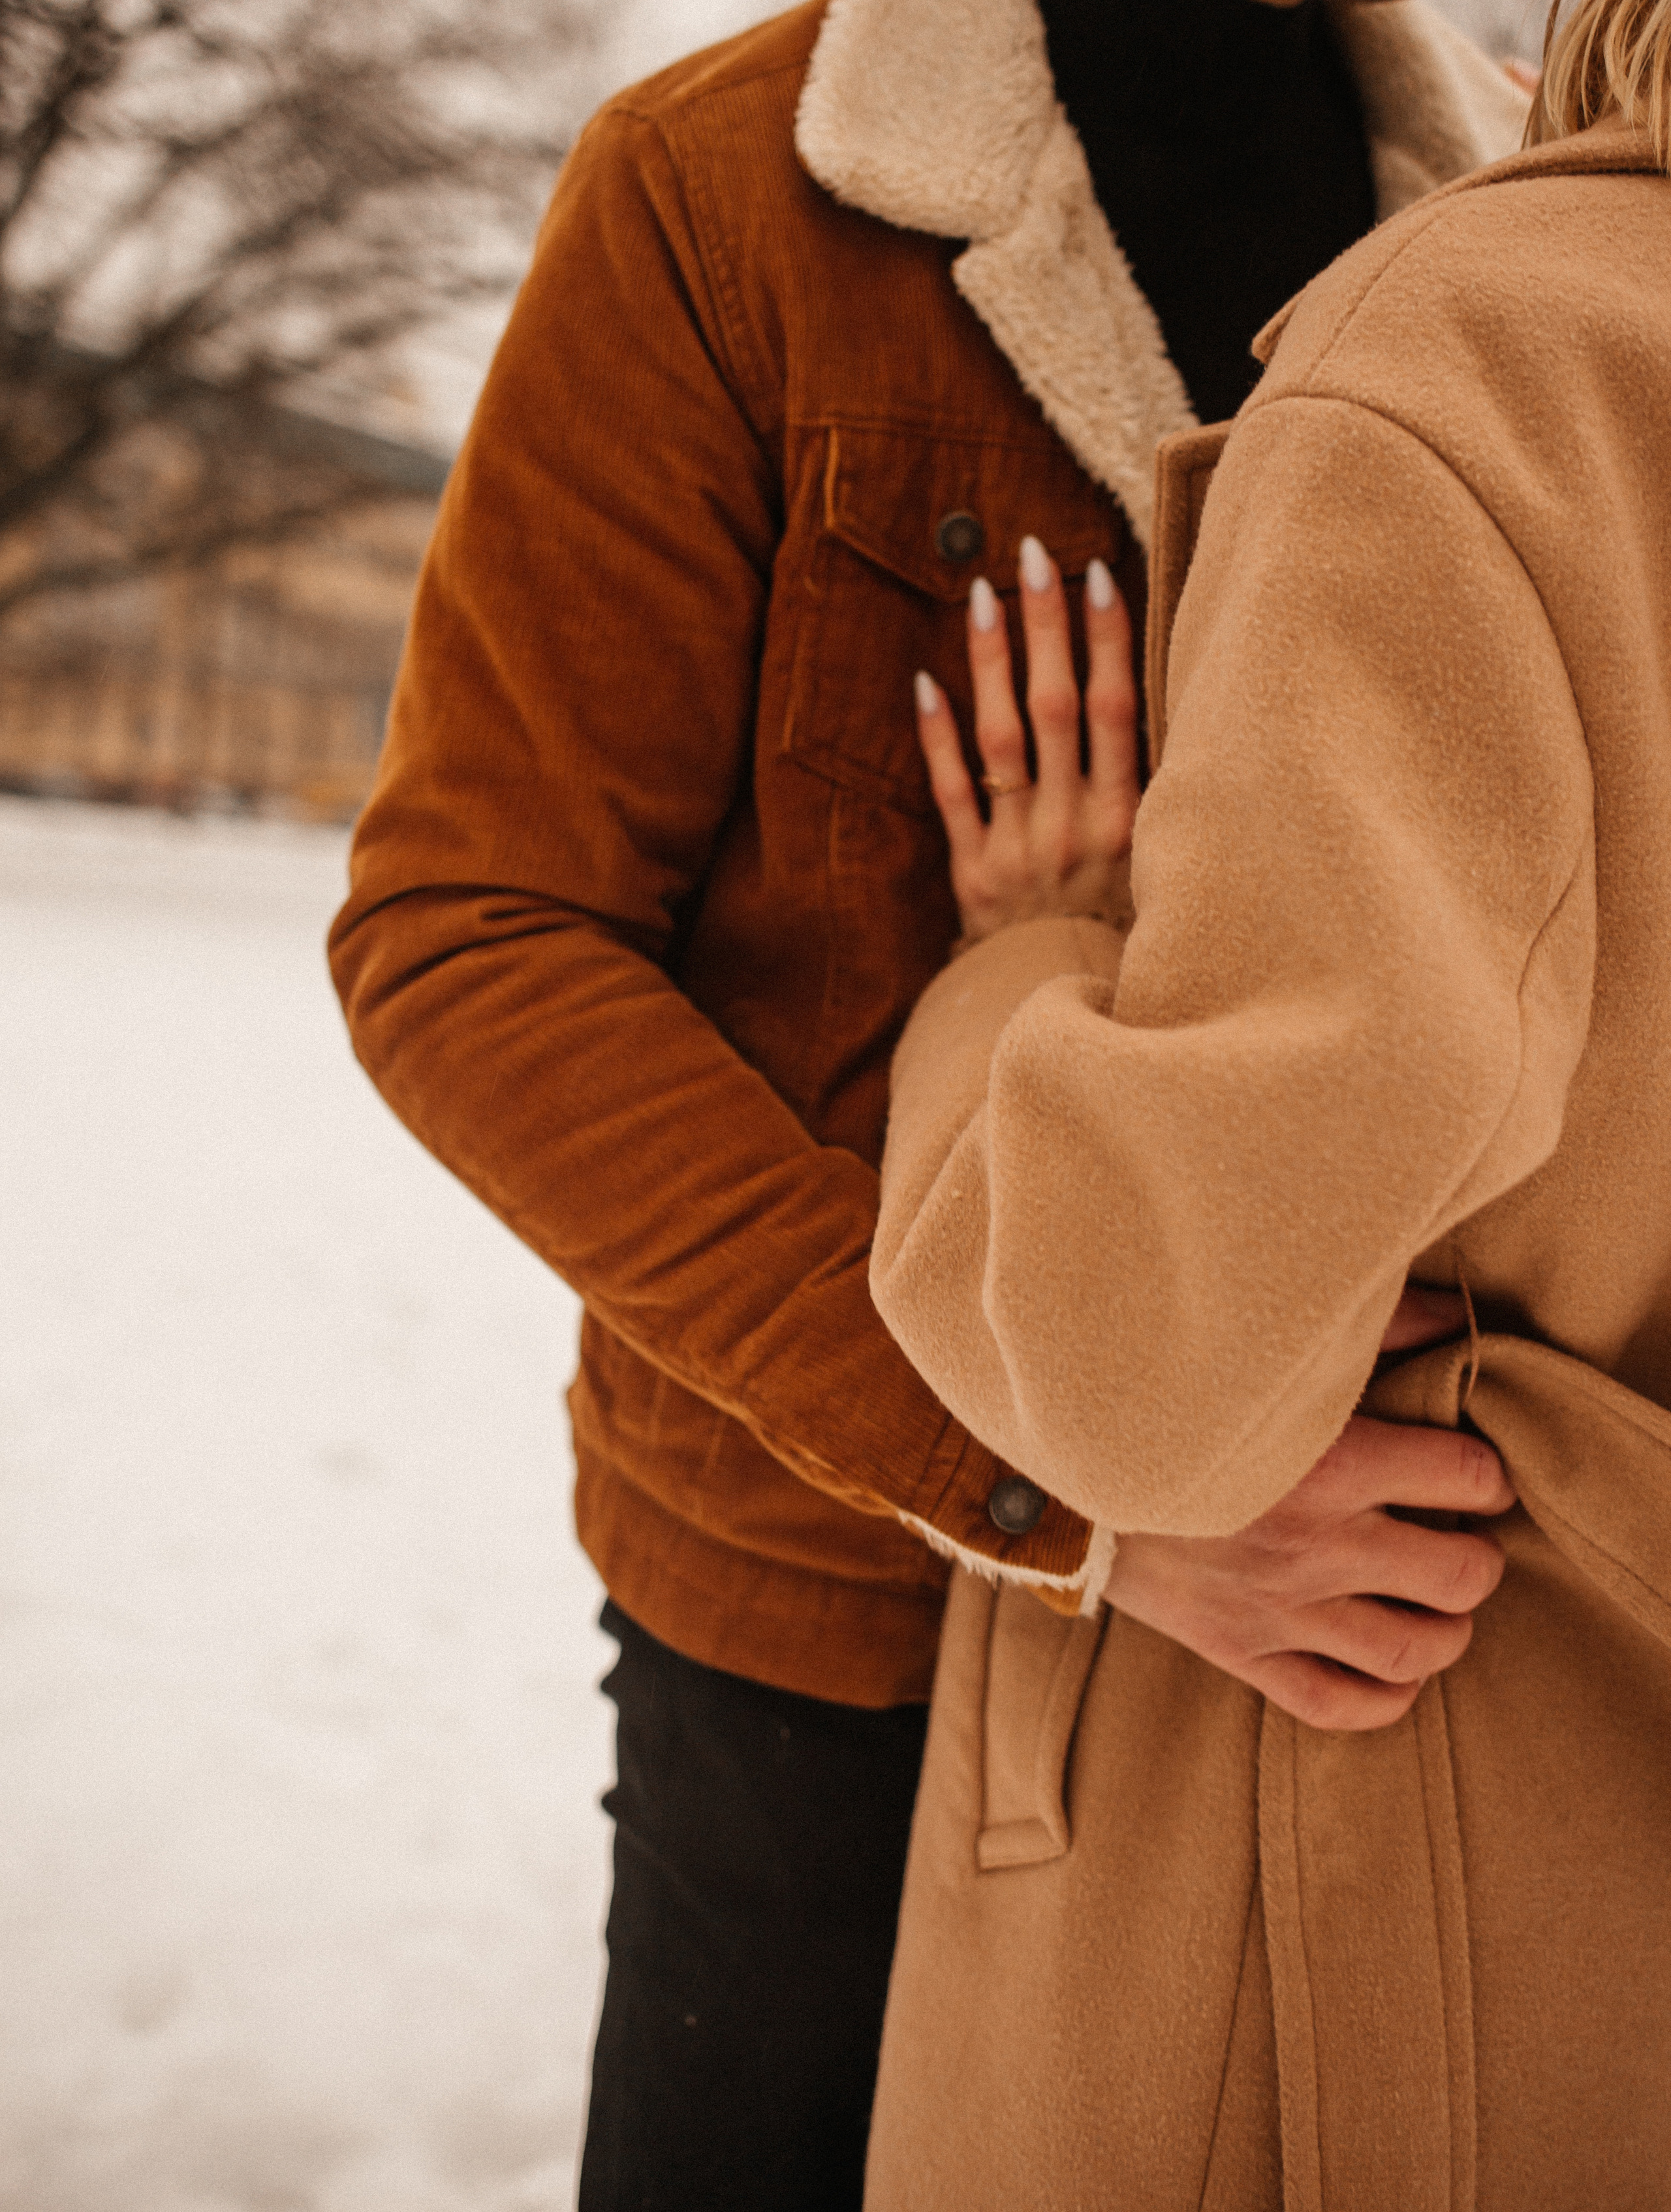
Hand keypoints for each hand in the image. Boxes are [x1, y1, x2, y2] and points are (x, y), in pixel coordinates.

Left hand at [913, 535, 1139, 944]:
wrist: (1065, 1003)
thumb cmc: (1120, 923)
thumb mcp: (1156, 859)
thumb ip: (1148, 786)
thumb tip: (1146, 692)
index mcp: (1127, 820)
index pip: (1116, 710)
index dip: (1106, 639)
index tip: (1095, 576)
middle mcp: (1073, 828)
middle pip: (1057, 708)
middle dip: (1046, 626)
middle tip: (1033, 554)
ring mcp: (1019, 848)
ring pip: (1000, 740)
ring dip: (991, 663)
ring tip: (981, 595)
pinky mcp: (972, 873)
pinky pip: (950, 795)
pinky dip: (937, 739)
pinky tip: (925, 682)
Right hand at [1101, 1286, 1514, 1731]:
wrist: (1064, 1470)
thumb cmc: (1170, 1401)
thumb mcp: (1271, 1359)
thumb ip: (1370, 1329)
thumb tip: (1453, 1315)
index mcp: (1330, 1463)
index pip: (1465, 1476)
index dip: (1487, 1473)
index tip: (1473, 1470)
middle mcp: (1316, 1544)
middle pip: (1459, 1576)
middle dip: (1477, 1557)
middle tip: (1461, 1537)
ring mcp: (1279, 1608)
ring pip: (1414, 1650)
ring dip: (1448, 1631)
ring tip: (1442, 1606)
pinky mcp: (1240, 1652)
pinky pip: (1340, 1704)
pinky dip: (1387, 1698)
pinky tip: (1398, 1671)